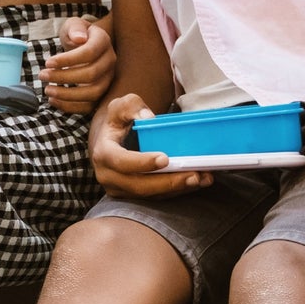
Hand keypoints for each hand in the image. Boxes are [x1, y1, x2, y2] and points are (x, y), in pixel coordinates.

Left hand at [42, 17, 115, 112]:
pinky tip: (54, 100)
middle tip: (42, 75)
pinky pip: (89, 106)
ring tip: (47, 90)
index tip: (47, 62)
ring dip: (67, 95)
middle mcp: (110, 62)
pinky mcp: (102, 94)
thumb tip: (79, 39)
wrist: (87, 45)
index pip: (89, 53)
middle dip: (64, 77)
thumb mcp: (74, 25)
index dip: (68, 60)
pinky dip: (70, 107)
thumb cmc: (77, 35)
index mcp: (103, 42)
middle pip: (91, 74)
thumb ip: (75, 29)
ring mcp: (108, 79)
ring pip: (93, 93)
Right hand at [91, 93, 211, 198]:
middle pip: (139, 185)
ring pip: (150, 195)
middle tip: (193, 174)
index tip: (164, 159)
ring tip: (201, 178)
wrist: (112, 140)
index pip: (121, 161)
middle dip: (168, 182)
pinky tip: (197, 182)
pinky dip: (178, 191)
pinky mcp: (133, 196)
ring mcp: (120, 190)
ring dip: (177, 188)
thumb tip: (148, 117)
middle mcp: (109, 176)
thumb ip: (132, 106)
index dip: (142, 163)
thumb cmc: (120, 121)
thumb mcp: (122, 106)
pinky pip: (156, 197)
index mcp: (104, 153)